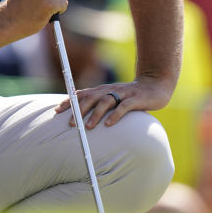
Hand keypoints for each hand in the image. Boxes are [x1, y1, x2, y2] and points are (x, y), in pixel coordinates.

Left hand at [55, 74, 173, 127]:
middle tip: (71, 124)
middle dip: (79, 110)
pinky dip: (116, 115)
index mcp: (102, 90)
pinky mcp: (135, 98)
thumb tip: (79, 115)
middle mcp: (110, 89)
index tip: (56, 110)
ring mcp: (123, 93)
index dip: (69, 101)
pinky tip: (109, 124)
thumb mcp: (112, 98)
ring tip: (88, 127)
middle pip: (91, 98)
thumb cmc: (130, 95)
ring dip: (95, 114)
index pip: (82, 93)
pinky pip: (124, 106)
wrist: (155, 85)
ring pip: (105, 101)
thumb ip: (98, 103)